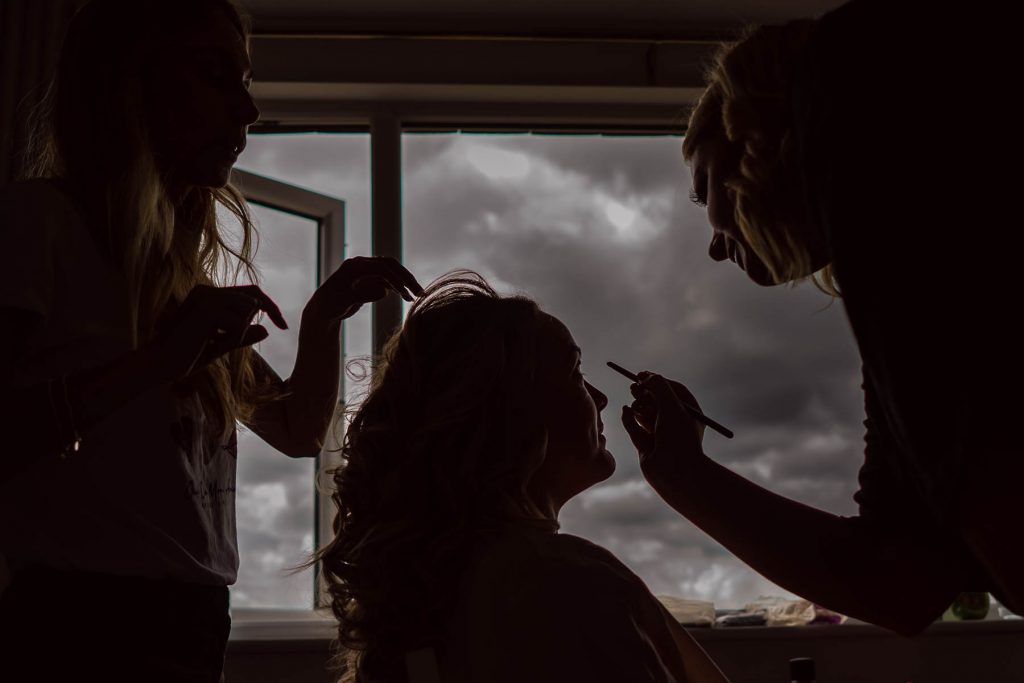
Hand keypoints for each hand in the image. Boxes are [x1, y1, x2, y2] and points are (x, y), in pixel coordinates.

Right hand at [158, 284, 286, 378]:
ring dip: (238, 335)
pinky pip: (239, 325)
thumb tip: (266, 331)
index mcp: (211, 296)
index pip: (251, 293)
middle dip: (257, 320)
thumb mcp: (223, 346)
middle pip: (254, 299)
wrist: (162, 364)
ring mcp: (207, 298)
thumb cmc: (188, 355)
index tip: (284, 326)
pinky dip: (231, 340)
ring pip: (248, 312)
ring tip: (214, 343)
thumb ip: (242, 337)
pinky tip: (209, 344)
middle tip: (240, 336)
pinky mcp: (207, 310)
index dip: (271, 307)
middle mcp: (209, 291)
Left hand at [305, 256, 423, 323]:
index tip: (404, 293)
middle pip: (390, 265)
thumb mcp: (344, 301)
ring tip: (416, 297)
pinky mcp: (370, 280)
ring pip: (392, 273)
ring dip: (405, 283)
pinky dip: (399, 288)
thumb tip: (383, 290)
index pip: (380, 267)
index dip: (394, 279)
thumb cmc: (329, 305)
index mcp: (354, 266)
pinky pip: (389, 281)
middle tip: (419, 292)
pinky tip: (407, 298)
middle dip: (406, 278)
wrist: (322, 310)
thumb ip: (363, 295)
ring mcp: (367, 272)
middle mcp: (362, 265)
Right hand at [620, 373, 706, 487]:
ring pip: (644, 413)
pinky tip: (626, 411)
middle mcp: (676, 423)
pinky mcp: (646, 446)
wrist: (676, 473)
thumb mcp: (671, 405)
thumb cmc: (679, 438)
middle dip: (644, 393)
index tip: (640, 375)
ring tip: (636, 406)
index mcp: (689, 413)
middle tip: (633, 387)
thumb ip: (658, 386)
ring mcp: (660, 435)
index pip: (673, 390)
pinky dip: (629, 418)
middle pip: (656, 400)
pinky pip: (634, 427)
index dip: (657, 381)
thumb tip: (644, 377)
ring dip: (638, 406)